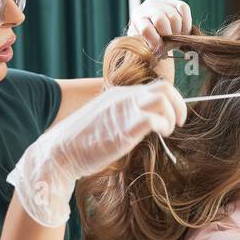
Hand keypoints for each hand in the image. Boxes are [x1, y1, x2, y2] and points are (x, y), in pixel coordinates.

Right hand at [7, 80, 186, 225]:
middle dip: (180, 104)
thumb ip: (124, 116)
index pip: (156, 86)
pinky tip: (159, 135)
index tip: (173, 117)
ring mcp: (125, 110)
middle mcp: (124, 97)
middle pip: (165, 87)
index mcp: (120, 94)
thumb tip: (143, 124)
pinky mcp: (125, 128)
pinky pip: (156, 118)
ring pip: (164, 98)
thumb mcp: (107, 121)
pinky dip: (164, 125)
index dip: (171, 100)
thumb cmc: (82, 142)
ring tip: (166, 131)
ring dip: (173, 115)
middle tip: (179, 123)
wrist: (59, 152)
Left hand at [127, 0, 192, 52]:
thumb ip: (149, 49)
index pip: (146, 29)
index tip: (161, 53)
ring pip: (175, 18)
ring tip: (175, 40)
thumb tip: (162, 53)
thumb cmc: (149, 41)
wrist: (156, 29)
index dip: (156, 44)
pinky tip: (183, 32)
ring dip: (178, 33)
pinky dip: (186, 23)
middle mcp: (149, 5)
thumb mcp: (144, 46)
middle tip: (170, 46)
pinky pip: (184, 9)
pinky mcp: (176, 3)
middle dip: (168, 37)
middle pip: (161, 21)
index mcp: (137, 16)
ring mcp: (163, 2)